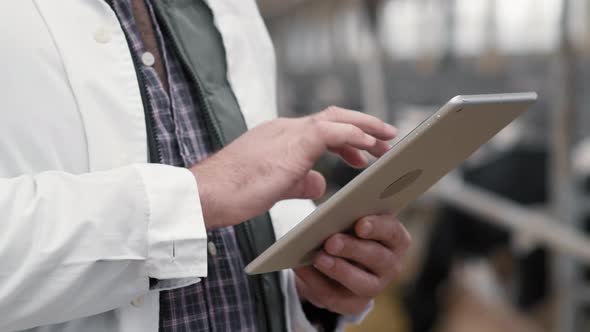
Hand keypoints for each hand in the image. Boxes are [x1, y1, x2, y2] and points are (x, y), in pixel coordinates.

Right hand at [190, 107, 396, 228]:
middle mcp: (285, 128)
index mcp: (279, 136)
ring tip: (388, 143)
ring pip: (337, 119)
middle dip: (363, 127)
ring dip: (366, 129)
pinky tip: (370, 146)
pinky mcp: (293, 142)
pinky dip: (354, 135)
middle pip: (334, 117)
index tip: (362, 154)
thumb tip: (320, 182)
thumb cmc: (233, 194)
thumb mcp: (275, 187)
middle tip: (386, 140)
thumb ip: (299, 181)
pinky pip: (333, 131)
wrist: (207, 194)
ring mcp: (288, 132)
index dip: (346, 139)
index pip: (321, 129)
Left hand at [294, 215, 410, 314]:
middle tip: (331, 241)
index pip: (393, 232)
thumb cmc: (346, 230)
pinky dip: (315, 281)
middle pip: (376, 257)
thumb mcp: (349, 219)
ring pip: (360, 283)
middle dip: (352, 248)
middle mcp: (390, 265)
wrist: (337, 259)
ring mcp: (373, 287)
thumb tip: (328, 216)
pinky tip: (302, 268)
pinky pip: (333, 296)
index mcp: (394, 239)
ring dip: (337, 269)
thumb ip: (346, 214)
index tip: (360, 224)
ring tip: (318, 258)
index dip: (378, 227)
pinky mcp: (352, 304)